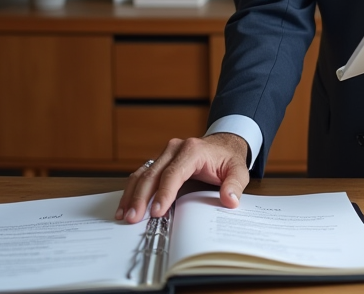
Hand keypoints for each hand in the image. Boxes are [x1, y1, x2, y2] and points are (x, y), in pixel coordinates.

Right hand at [115, 132, 249, 222]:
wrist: (223, 144)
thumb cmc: (228, 159)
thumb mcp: (238, 170)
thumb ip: (235, 185)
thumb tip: (229, 200)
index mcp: (192, 150)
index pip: (173, 173)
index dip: (164, 193)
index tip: (156, 212)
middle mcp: (175, 149)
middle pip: (153, 174)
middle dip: (141, 198)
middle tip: (133, 218)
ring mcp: (165, 154)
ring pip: (143, 174)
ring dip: (132, 195)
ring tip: (124, 215)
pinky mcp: (160, 161)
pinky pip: (142, 175)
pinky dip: (133, 190)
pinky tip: (126, 205)